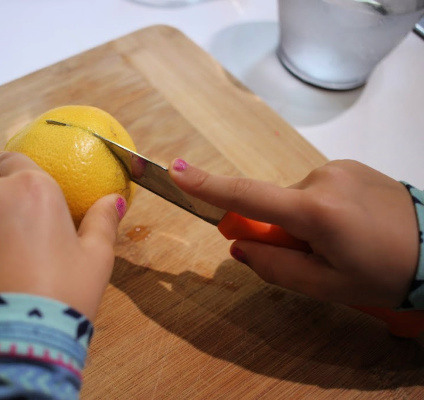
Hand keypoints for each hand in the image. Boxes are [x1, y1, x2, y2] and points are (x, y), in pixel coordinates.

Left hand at [0, 152, 126, 320]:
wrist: (14, 341)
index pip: (13, 158)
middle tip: (16, 223)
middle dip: (0, 193)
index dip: (16, 169)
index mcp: (31, 188)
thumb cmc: (62, 295)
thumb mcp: (95, 259)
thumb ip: (103, 221)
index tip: (21, 185)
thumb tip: (114, 200)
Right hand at [169, 159, 418, 307]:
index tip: (175, 172)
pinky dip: (320, 208)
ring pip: (296, 198)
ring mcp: (338, 168)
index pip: (248, 197)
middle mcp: (322, 179)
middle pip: (275, 204)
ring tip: (343, 242)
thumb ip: (275, 267)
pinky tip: (352, 225)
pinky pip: (317, 189)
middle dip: (280, 229)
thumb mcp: (327, 286)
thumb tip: (239, 245)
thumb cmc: (384, 274)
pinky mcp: (349, 165)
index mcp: (315, 212)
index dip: (208, 187)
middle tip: (314, 257)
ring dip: (304, 220)